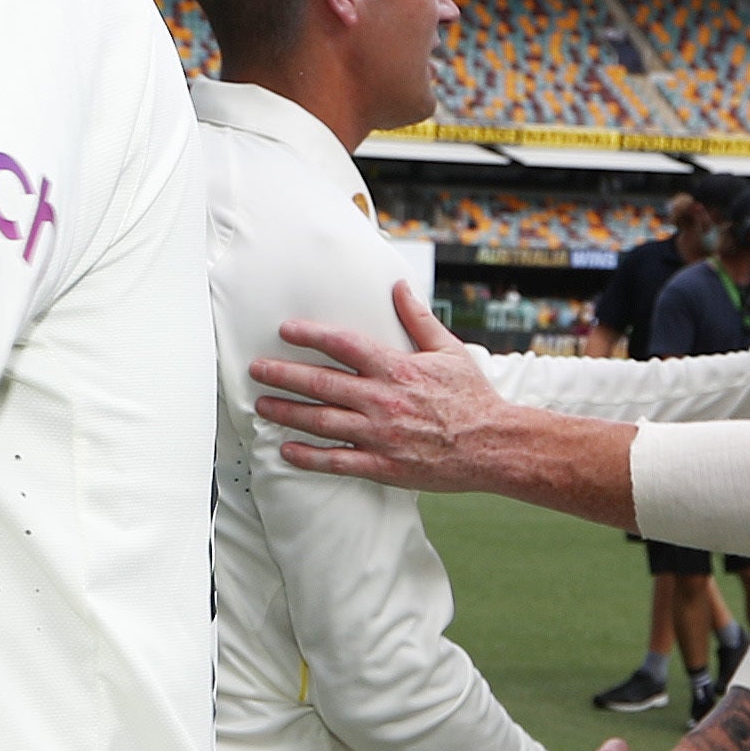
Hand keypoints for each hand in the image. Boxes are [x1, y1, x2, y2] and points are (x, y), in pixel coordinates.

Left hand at [252, 284, 528, 492]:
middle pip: (321, 383)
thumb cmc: (472, 397)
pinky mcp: (382, 465)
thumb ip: (418, 319)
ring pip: (321, 422)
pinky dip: (308, 457)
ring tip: (262, 406)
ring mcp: (379, 434)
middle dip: (283, 375)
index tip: (285, 330)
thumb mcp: (449, 350)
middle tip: (255, 369)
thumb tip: (399, 285)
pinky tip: (286, 450)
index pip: (343, 345)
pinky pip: (336, 461)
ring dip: (287, 413)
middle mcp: (382, 400)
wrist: (493, 446)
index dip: (311, 335)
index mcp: (397, 368)